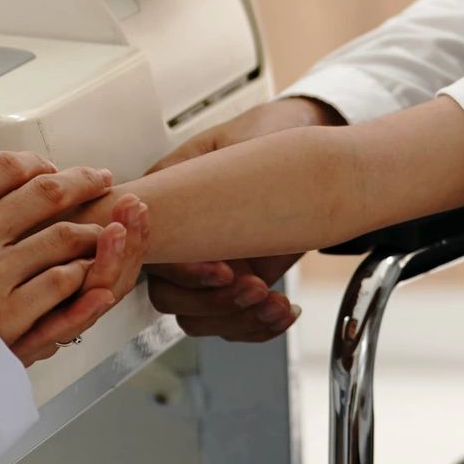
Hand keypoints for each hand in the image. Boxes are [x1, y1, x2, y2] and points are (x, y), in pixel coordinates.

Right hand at [0, 152, 145, 362]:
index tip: (51, 167)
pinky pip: (61, 286)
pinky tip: (92, 272)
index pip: (3, 168)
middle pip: (44, 194)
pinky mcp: (6, 321)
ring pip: (62, 238)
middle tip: (99, 180)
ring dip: (89, 231)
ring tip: (104, 229)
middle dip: (80, 182)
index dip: (36, 163)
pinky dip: (83, 275)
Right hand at [145, 96, 340, 340]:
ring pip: (198, 317)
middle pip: (168, 295)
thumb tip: (178, 187)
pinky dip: (258, 327)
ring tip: (273, 300)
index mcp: (169, 203)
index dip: (181, 271)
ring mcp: (208, 267)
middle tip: (254, 284)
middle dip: (211, 301)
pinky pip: (232, 323)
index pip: (152, 252)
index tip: (221, 268)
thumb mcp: (238, 142)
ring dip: (236, 318)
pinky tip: (283, 310)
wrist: (311, 146)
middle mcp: (182, 242)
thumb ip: (208, 167)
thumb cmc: (267, 135)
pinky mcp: (237, 284)